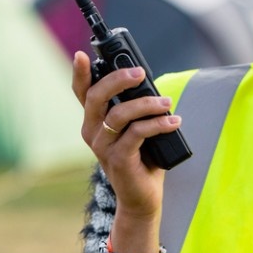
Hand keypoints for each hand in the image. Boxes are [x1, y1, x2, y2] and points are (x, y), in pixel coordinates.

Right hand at [71, 51, 177, 219]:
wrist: (141, 198)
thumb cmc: (141, 159)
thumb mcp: (135, 128)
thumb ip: (135, 108)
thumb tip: (148, 84)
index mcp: (94, 121)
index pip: (82, 92)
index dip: (79, 73)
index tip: (81, 55)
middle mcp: (92, 132)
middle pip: (96, 97)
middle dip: (118, 80)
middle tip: (140, 73)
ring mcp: (102, 147)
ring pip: (119, 114)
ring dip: (147, 104)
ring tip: (167, 103)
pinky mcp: (118, 159)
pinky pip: (137, 133)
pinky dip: (158, 124)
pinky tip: (173, 121)